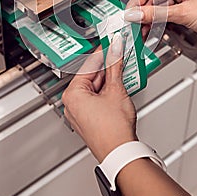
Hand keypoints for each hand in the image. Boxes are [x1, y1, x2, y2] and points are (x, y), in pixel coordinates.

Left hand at [62, 34, 136, 161]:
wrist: (121, 153)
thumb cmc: (113, 130)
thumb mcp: (116, 90)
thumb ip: (115, 67)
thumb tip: (115, 51)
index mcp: (72, 94)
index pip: (88, 65)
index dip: (102, 52)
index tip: (111, 42)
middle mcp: (72, 104)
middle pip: (92, 76)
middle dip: (108, 65)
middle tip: (120, 53)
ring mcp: (80, 113)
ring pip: (96, 87)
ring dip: (111, 77)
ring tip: (124, 67)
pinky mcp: (90, 119)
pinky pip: (98, 98)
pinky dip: (109, 90)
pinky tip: (121, 83)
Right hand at [125, 0, 196, 34]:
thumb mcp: (182, 14)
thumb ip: (155, 14)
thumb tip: (136, 14)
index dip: (136, 1)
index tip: (129, 14)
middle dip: (144, 12)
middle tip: (135, 25)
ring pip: (160, 5)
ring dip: (152, 18)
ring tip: (144, 31)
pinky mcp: (188, 3)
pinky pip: (169, 10)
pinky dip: (162, 20)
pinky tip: (155, 28)